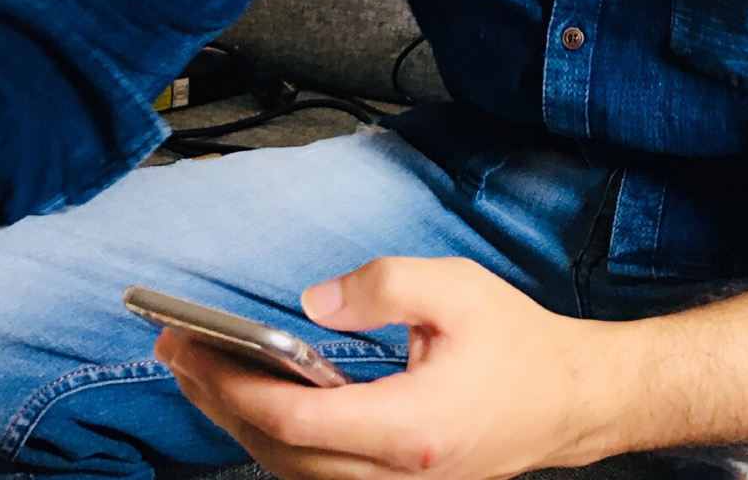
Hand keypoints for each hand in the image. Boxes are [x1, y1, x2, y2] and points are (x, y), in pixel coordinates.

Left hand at [155, 255, 630, 479]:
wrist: (572, 401)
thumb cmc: (518, 344)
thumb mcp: (456, 289)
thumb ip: (382, 287)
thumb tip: (312, 303)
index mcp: (410, 426)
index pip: (297, 419)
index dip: (235, 387)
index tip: (193, 348)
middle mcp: (397, 474)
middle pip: (282, 453)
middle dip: (219, 402)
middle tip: (175, 350)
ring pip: (295, 473)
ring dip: (240, 424)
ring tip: (200, 371)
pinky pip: (318, 475)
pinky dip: (277, 441)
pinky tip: (254, 403)